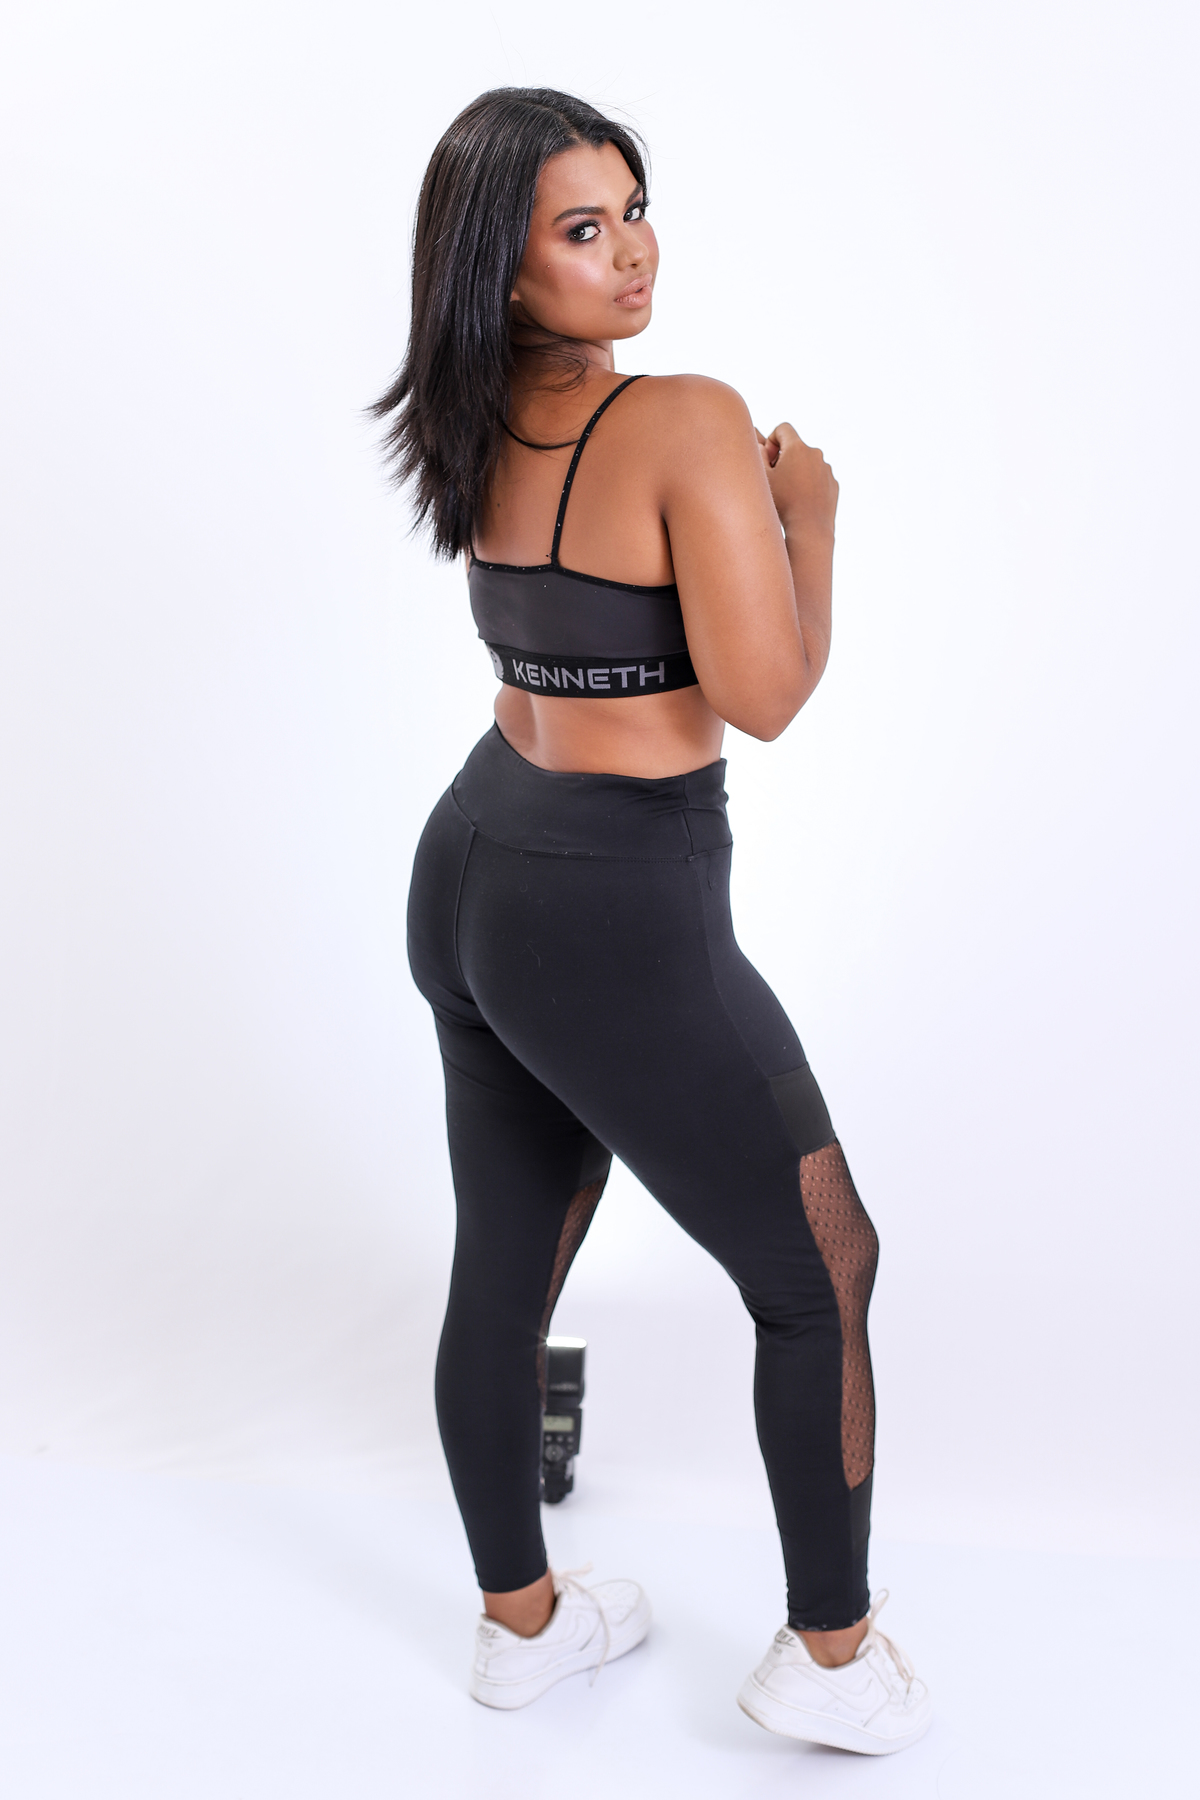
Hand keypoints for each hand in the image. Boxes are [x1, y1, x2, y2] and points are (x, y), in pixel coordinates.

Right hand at [756, 423, 837, 538]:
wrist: (809, 527)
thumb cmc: (783, 503)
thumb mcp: (763, 478)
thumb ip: (759, 456)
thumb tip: (762, 447)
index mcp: (797, 448)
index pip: (783, 428)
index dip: (772, 440)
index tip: (769, 459)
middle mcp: (815, 453)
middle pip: (796, 447)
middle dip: (784, 458)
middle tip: (776, 478)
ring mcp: (826, 468)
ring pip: (807, 463)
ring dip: (797, 471)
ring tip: (789, 492)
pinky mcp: (833, 483)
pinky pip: (818, 477)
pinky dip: (809, 484)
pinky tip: (801, 500)